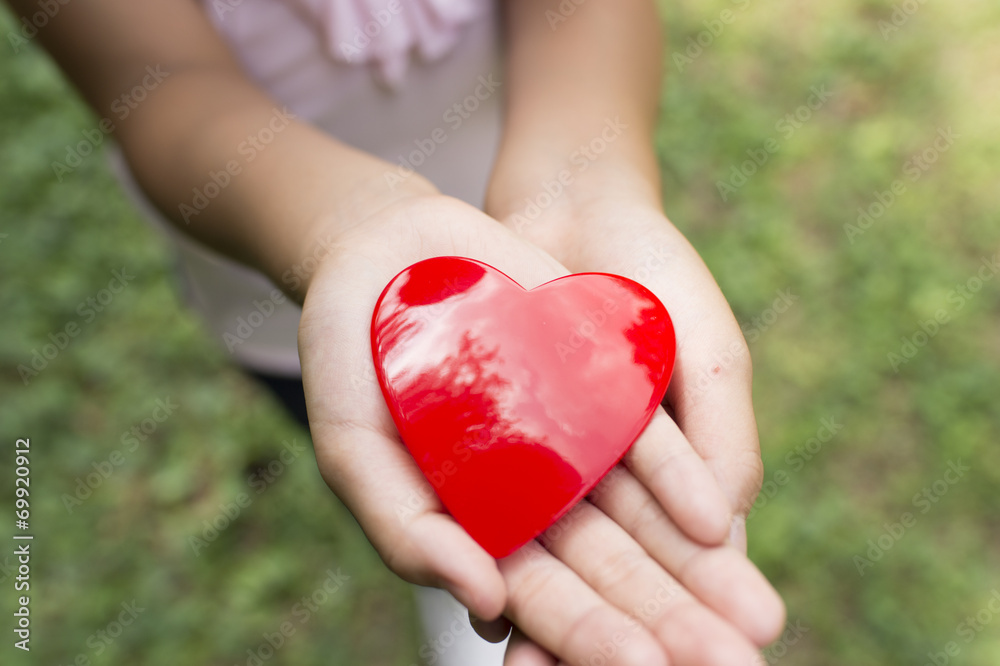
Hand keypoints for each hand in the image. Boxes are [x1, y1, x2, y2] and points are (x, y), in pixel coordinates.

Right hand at [296, 195, 772, 664]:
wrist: (381, 251)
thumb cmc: (349, 359)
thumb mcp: (353, 449)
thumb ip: (406, 531)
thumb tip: (487, 605)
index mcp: (477, 528)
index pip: (542, 602)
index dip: (588, 641)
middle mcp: (535, 495)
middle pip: (611, 570)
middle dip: (670, 622)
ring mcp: (571, 440)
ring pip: (644, 516)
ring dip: (698, 569)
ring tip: (757, 617)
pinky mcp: (598, 385)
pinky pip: (644, 437)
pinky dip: (679, 477)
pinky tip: (718, 523)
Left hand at [488, 194, 785, 662]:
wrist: (573, 207)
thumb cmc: (656, 273)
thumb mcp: (705, 348)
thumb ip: (721, 432)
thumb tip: (726, 525)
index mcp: (681, 469)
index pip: (690, 563)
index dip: (683, 611)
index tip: (674, 661)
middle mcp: (618, 482)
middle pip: (620, 577)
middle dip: (613, 632)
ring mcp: (562, 467)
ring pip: (558, 560)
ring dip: (547, 613)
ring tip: (527, 660)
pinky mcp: (508, 445)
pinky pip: (502, 512)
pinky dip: (496, 554)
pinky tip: (485, 596)